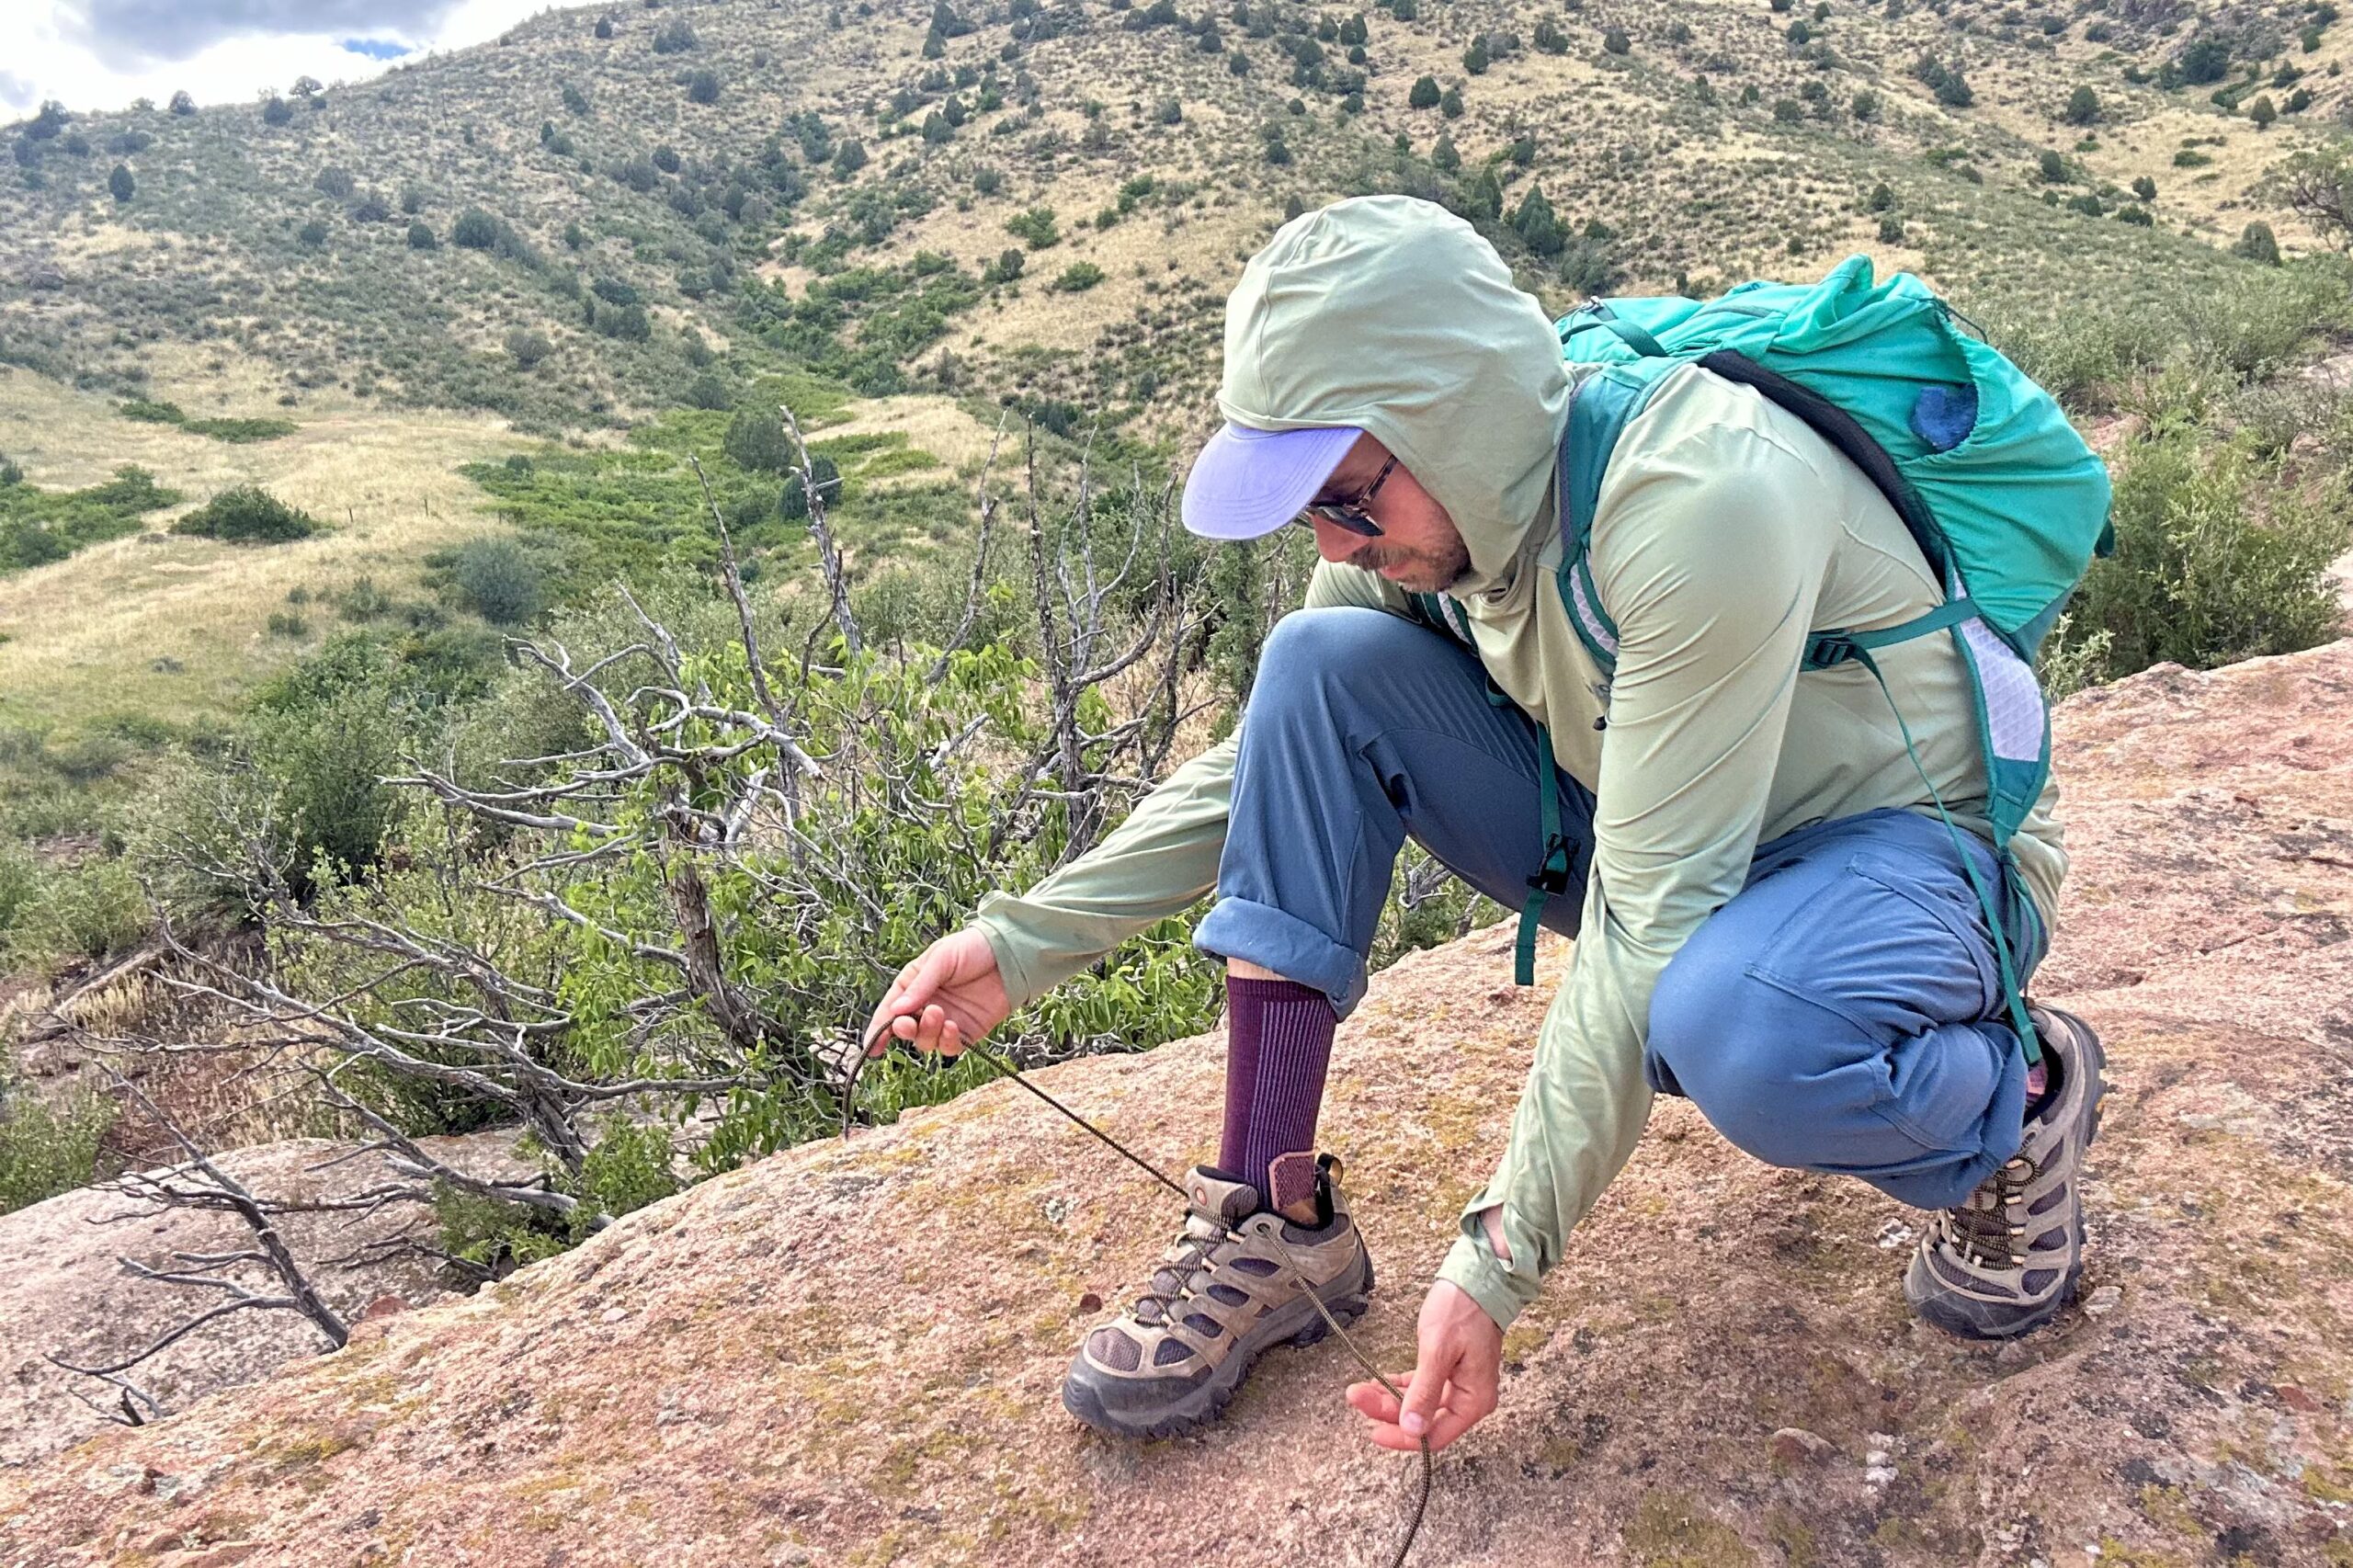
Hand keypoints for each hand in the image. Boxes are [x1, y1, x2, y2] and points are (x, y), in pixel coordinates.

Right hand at [863, 926, 1010, 1058]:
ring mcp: (946, 1021)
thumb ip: (920, 985)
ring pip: (926, 1041)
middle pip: (907, 1030)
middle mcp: (926, 1006)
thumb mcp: (940, 959)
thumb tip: (897, 1010)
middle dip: (905, 1029)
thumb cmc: (971, 948)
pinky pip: (950, 1047)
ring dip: (927, 1032)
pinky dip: (947, 1041)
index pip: (889, 1011)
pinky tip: (952, 1026)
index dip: (878, 1030)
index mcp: (912, 986)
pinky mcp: (967, 1032)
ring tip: (938, 1013)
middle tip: (909, 1022)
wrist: (1009, 953)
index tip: (871, 1046)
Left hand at [1344, 1279, 1502, 1453]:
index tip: (1374, 1432)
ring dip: (1389, 1399)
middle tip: (1358, 1398)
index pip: (1436, 1435)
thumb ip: (1425, 1391)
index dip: (1403, 1438)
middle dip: (1388, 1412)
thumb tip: (1413, 1429)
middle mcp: (1469, 1398)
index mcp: (1474, 1400)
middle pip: (1423, 1420)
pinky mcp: (1448, 1371)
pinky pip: (1421, 1387)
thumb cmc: (1463, 1310)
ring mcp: (1458, 1385)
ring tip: (1361, 1390)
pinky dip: (1399, 1387)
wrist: (1476, 1280)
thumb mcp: (1438, 1350)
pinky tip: (1378, 1383)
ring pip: (1418, 1404)